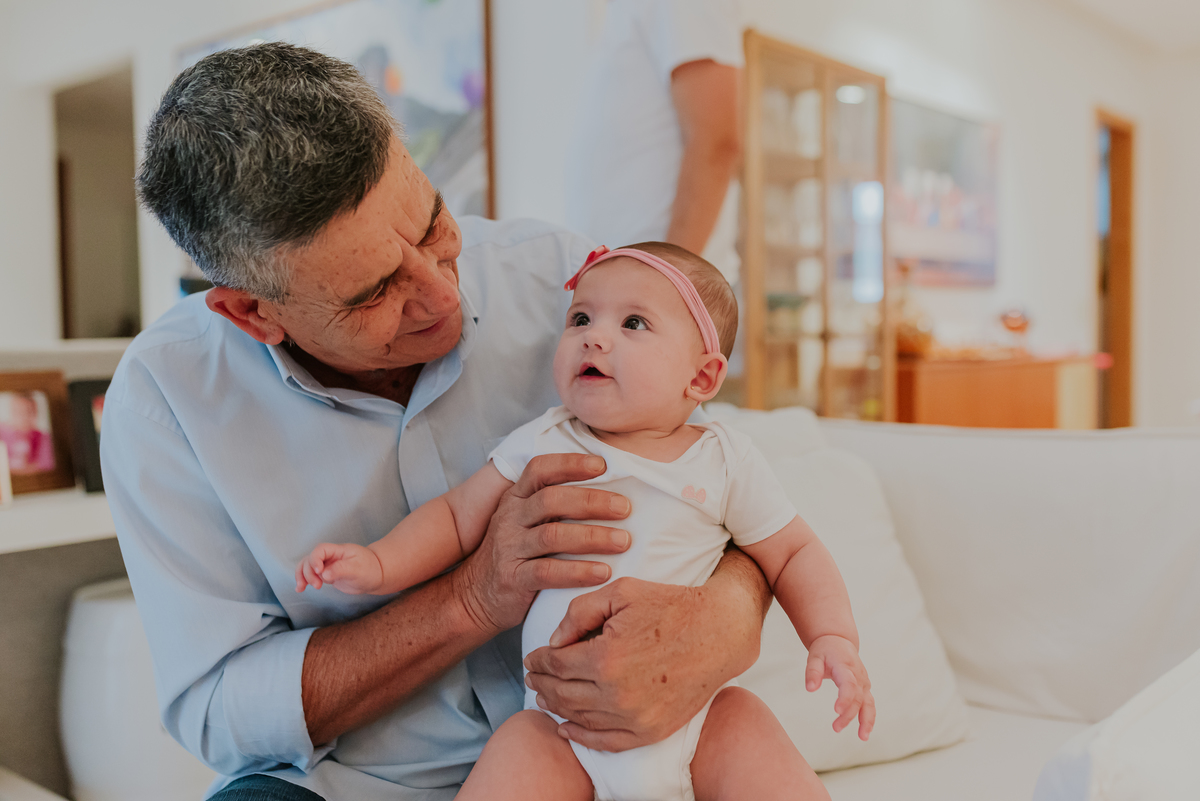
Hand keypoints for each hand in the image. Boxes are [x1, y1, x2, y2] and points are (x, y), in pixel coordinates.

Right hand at [295, 543, 383, 594]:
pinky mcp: (327, 575)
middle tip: (317, 586)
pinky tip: (300, 588)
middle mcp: (330, 556)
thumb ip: (341, 570)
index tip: (319, 571)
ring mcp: (328, 565)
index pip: (320, 550)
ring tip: (301, 588)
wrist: (376, 575)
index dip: (315, 559)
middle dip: (308, 572)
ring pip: (307, 566)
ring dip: (302, 576)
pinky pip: (311, 575)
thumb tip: (324, 574)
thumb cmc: (370, 569)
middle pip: (310, 559)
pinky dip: (304, 580)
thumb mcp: (358, 569)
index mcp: (338, 550)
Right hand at [450, 453, 632, 634]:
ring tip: (623, 541)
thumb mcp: (524, 521)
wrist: (475, 595)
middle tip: (624, 508)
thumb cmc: (514, 554)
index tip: (602, 465)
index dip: (570, 463)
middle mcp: (510, 518)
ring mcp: (509, 548)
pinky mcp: (513, 579)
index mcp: (515, 498)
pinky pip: (548, 572)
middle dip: (591, 501)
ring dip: (592, 537)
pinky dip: (578, 572)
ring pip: (552, 535)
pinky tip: (603, 572)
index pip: (540, 470)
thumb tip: (608, 490)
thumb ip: (553, 505)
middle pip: (551, 499)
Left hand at [524, 576, 752, 751]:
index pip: (556, 664)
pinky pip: (606, 741)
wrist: (719, 632)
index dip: (539, 660)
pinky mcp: (650, 731)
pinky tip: (567, 728)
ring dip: (556, 707)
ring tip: (545, 696)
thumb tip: (554, 642)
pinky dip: (581, 736)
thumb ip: (578, 613)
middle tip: (533, 675)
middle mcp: (616, 694)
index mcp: (605, 658)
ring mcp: (634, 718)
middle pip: (562, 693)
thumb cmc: (670, 606)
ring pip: (579, 718)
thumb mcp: (620, 593)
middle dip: (542, 683)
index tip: (532, 657)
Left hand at [805, 634, 874, 740]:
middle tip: (836, 728)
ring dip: (867, 720)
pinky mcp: (865, 688)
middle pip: (857, 697)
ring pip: (868, 703)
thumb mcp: (815, 657)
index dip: (845, 698)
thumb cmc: (825, 650)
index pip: (849, 684)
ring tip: (862, 737)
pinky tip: (864, 732)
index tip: (836, 711)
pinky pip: (869, 704)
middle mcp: (858, 676)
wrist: (839, 641)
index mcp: (845, 667)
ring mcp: (864, 682)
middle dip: (849, 714)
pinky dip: (869, 718)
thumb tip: (810, 689)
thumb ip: (812, 672)